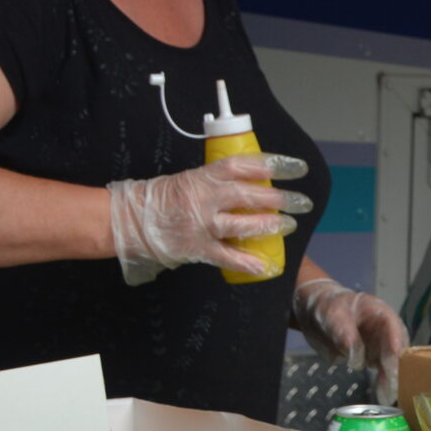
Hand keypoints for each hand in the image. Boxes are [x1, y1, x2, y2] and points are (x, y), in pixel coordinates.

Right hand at [107, 154, 311, 284]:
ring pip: (242, 224)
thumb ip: (218, 181)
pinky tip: (264, 264)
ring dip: (268, 225)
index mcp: (204, 177)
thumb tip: (254, 182)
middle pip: (249, 195)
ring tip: (287, 225)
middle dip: (280, 198)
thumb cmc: (161, 198)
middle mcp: (205, 198)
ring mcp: (201, 224)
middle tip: (301, 201)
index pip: (245, 166)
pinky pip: (226, 255)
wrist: (128, 220)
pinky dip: (246, 261)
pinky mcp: (196, 247)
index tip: (296, 169)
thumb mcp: (190, 179)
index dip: (274, 165)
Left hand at [293, 278, 410, 396]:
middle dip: (395, 368)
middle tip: (392, 388)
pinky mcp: (373, 357)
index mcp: (380, 313)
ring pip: (391, 363)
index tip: (394, 360)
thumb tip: (351, 350)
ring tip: (387, 396)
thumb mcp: (331, 314)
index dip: (395, 343)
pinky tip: (383, 395)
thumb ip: (341, 331)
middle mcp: (386, 330)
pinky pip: (382, 371)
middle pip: (396, 350)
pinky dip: (383, 382)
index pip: (392, 328)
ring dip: (390, 379)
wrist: (317, 312)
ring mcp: (380, 345)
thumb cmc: (327, 306)